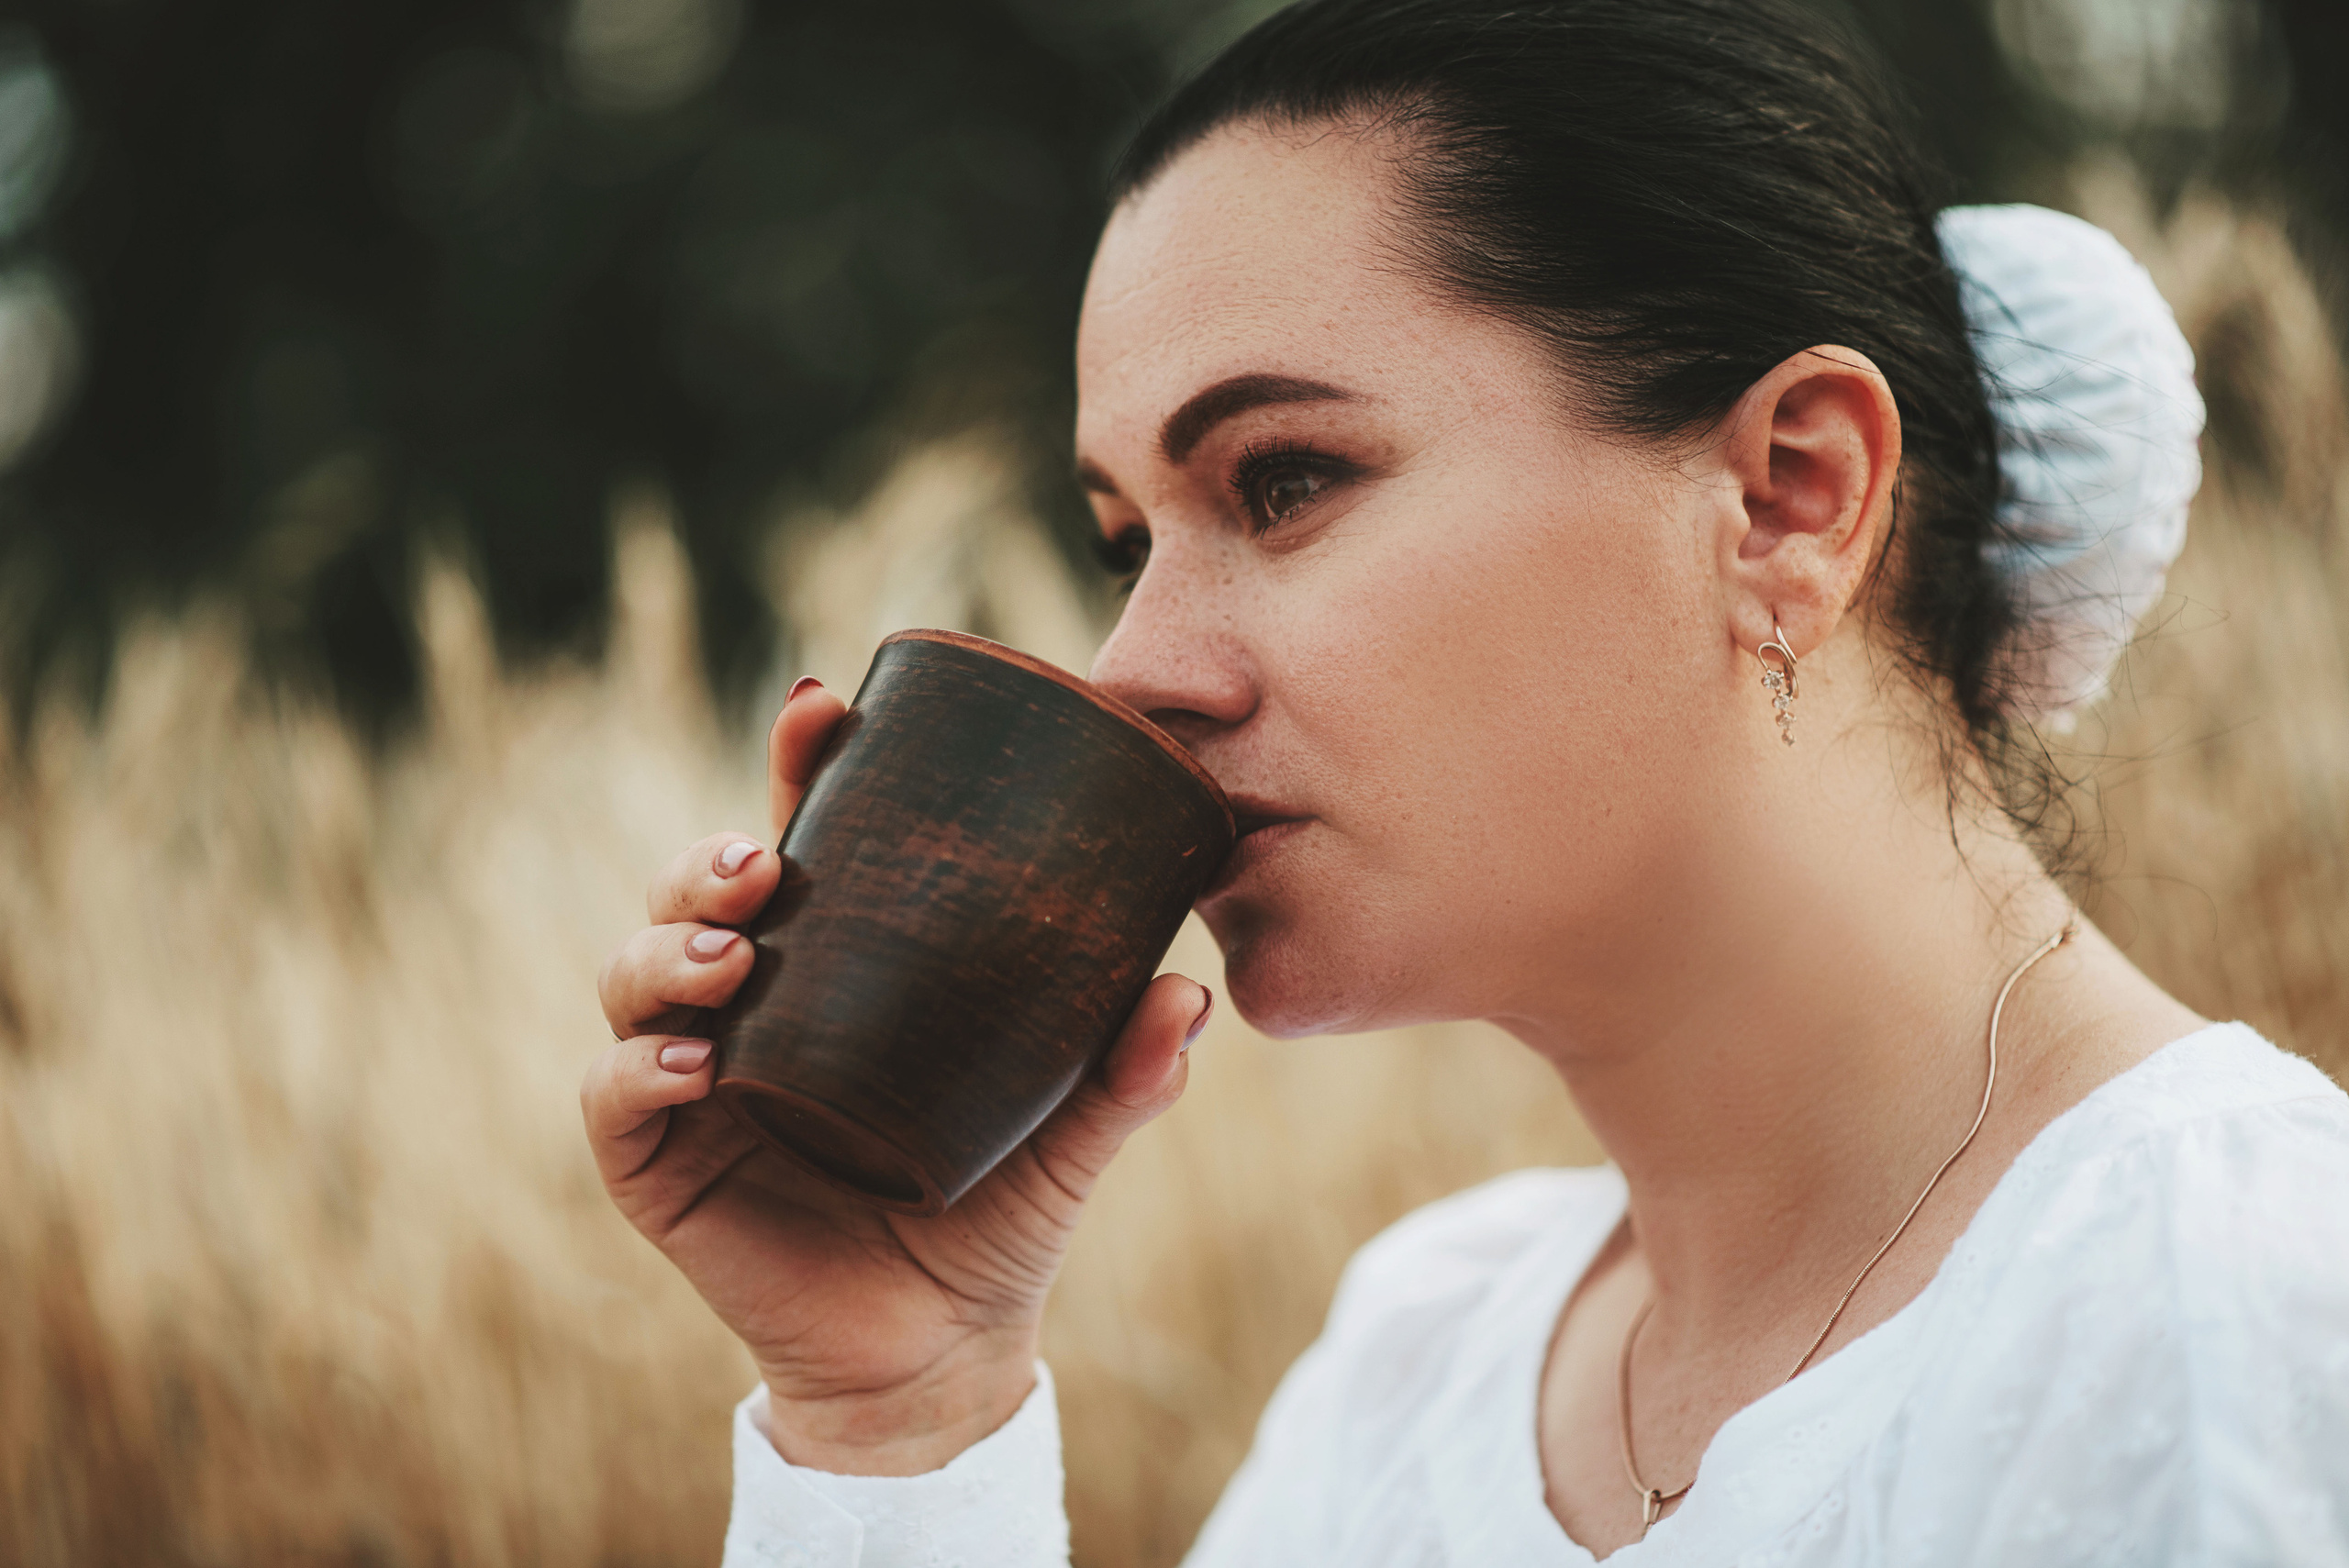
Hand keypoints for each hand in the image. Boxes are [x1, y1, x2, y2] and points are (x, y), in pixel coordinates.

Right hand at [585, 678, 1212, 1475]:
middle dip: (707, 858)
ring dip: (668, 947)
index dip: (792, 767)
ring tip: (734, 951)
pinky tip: (698, 1060)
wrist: (943, 1352)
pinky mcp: (658, 1168)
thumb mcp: (1070, 1134)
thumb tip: (1188, 990)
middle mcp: (749, 1007)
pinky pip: (615, 1099)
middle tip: (764, 863)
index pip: (797, 842)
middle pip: (691, 895)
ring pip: (634, 976)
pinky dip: (641, 1069)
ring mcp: (693, 1082)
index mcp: (832, 969)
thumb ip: (1124, 1070)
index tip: (819, 706)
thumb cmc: (998, 1216)